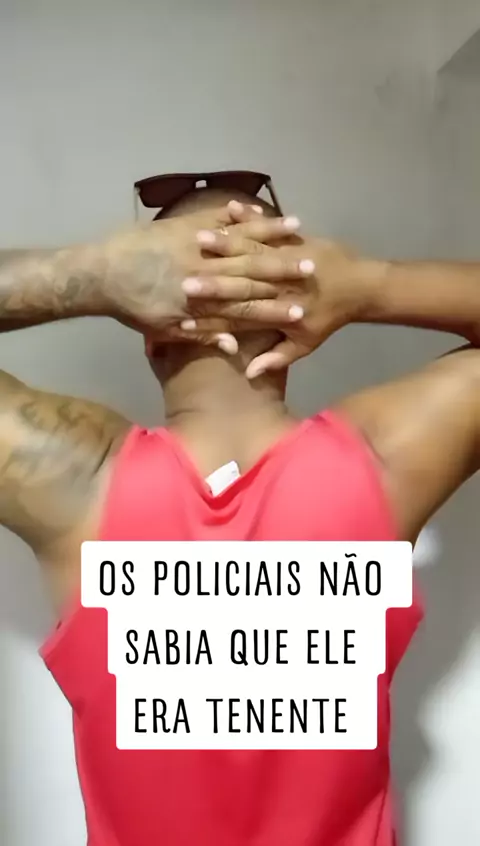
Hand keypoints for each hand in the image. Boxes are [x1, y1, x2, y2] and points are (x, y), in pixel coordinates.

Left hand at [96, 204, 306, 349]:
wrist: (99, 273)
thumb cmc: (133, 307)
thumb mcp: (166, 330)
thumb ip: (204, 336)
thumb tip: (235, 350)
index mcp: (203, 301)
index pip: (248, 306)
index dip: (276, 308)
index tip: (302, 309)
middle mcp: (206, 271)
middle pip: (253, 271)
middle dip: (285, 269)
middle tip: (313, 266)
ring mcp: (196, 246)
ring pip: (240, 239)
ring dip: (271, 234)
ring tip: (298, 229)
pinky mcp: (185, 226)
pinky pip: (218, 217)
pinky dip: (240, 214)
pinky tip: (260, 209)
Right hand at [181, 231, 379, 374]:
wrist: (361, 286)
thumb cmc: (329, 317)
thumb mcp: (305, 343)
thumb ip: (276, 357)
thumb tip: (250, 373)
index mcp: (281, 309)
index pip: (242, 310)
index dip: (216, 311)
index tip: (190, 312)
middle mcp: (282, 282)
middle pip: (243, 277)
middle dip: (214, 275)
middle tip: (184, 274)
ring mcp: (289, 257)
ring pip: (254, 249)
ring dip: (226, 243)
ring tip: (200, 237)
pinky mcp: (296, 239)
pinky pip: (270, 228)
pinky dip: (251, 218)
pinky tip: (230, 209)